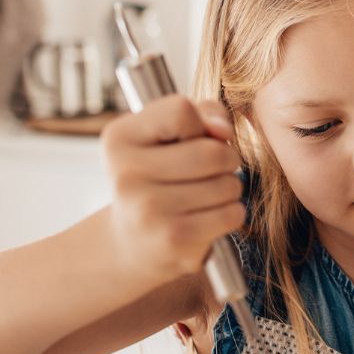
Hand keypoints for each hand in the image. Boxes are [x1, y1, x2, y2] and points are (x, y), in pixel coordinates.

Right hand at [102, 95, 244, 285]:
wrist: (131, 241)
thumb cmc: (159, 175)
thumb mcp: (168, 134)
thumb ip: (202, 114)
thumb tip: (223, 130)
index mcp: (120, 137)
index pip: (181, 111)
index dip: (200, 124)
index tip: (193, 139)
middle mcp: (127, 174)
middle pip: (212, 152)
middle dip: (227, 158)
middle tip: (215, 168)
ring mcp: (148, 210)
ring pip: (226, 184)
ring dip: (231, 187)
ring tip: (209, 193)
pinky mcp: (173, 239)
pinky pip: (230, 214)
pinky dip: (232, 212)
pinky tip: (211, 215)